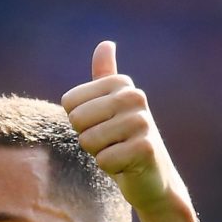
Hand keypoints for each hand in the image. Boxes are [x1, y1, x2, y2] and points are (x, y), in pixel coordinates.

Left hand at [61, 41, 186, 214]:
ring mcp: (142, 122)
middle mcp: (134, 97)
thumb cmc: (123, 141)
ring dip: (99, 154)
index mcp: (121, 84)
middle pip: (77, 120)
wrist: (151, 178)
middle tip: (110, 142)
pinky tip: (126, 166)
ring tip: (118, 152)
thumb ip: (105, 77)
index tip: (101, 126)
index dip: (79, 122)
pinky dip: (110, 169)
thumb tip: (105, 44)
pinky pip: (103, 160)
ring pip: (88, 141)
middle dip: (87, 139)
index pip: (69, 102)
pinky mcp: (145, 148)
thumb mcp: (111, 107)